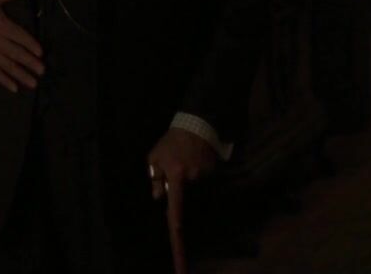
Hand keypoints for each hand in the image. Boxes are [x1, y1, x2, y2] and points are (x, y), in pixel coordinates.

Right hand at [0, 0, 43, 92]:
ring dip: (20, 75)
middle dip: (29, 62)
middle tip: (42, 70)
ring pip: (6, 65)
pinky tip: (14, 88)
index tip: (40, 51)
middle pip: (14, 53)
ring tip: (33, 83)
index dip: (29, 43)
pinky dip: (4, 80)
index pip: (17, 35)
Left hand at [147, 129, 218, 273]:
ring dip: (188, 185)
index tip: (178, 245)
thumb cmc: (171, 142)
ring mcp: (207, 178)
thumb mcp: (155, 157)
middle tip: (177, 171)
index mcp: (177, 176)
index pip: (176, 208)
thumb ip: (155, 178)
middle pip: (185, 200)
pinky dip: (197, 180)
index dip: (176, 229)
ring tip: (185, 164)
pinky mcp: (215, 175)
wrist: (196, 126)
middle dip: (180, 194)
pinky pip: (203, 186)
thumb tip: (159, 197)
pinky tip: (193, 163)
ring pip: (195, 193)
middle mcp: (194, 180)